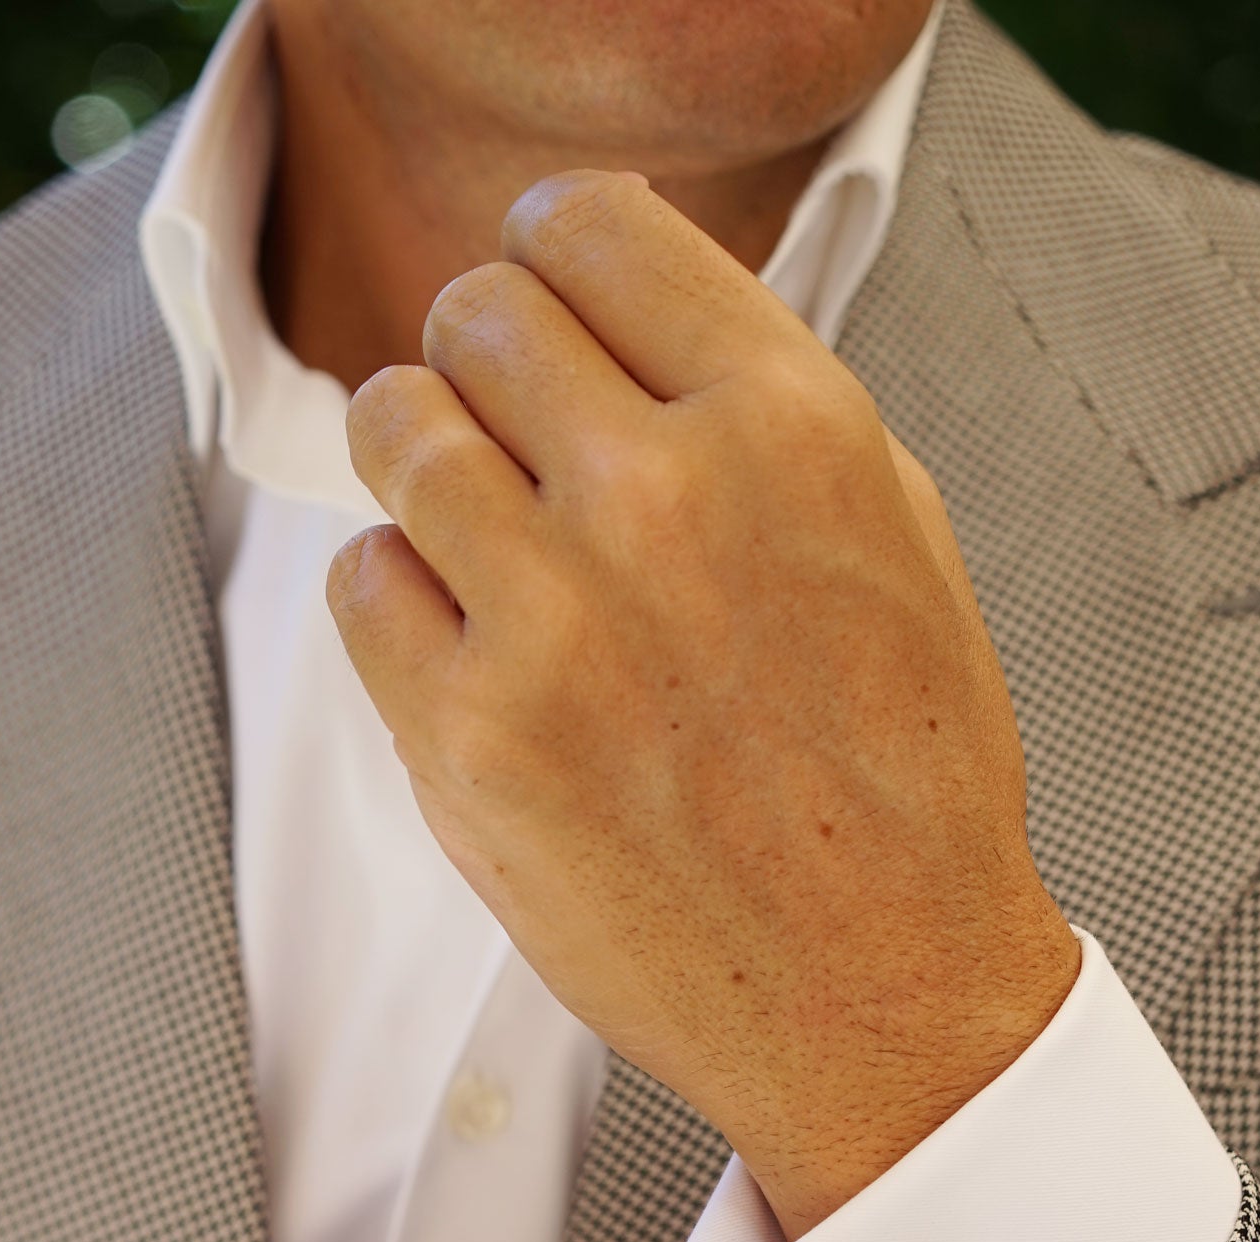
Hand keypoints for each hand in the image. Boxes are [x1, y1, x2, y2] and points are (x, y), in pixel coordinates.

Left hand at [328, 171, 1080, 1239]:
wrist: (882, 997)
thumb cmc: (898, 785)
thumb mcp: (894, 538)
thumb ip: (760, 408)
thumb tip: (630, 321)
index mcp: (790, 423)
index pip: (590, 225)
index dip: (553, 259)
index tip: (550, 305)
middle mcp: (665, 497)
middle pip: (477, 314)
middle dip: (487, 366)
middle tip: (517, 442)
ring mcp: (553, 620)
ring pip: (394, 428)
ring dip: (425, 466)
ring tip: (481, 539)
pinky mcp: (468, 740)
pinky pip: (361, 582)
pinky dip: (401, 604)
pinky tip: (478, 654)